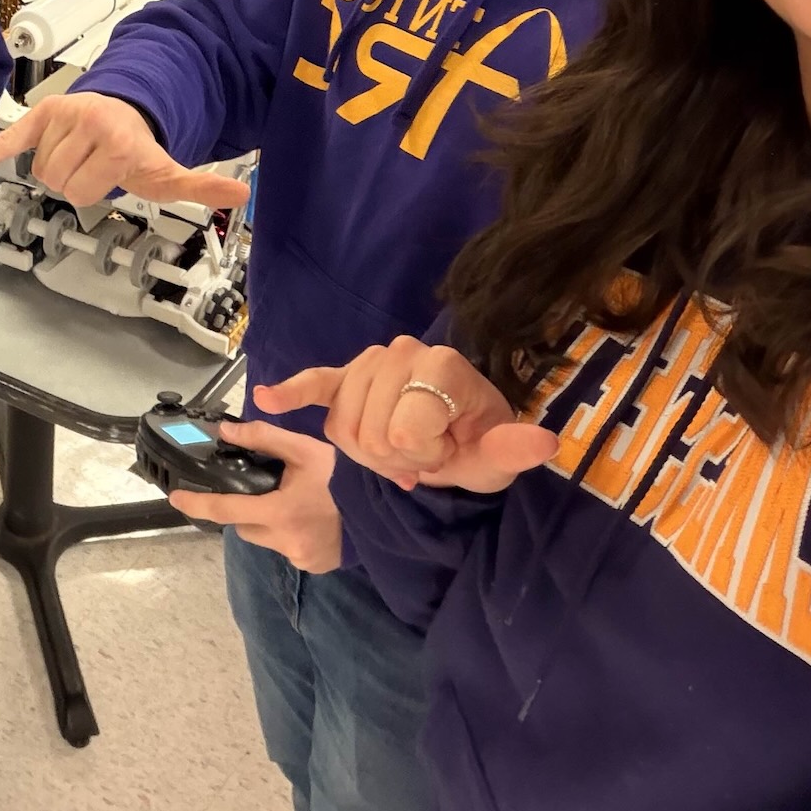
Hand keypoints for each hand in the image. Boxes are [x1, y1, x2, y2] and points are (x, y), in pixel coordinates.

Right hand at [0, 91, 248, 209]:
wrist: (125, 109)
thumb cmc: (139, 149)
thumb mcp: (169, 171)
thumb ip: (200, 183)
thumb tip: (242, 191)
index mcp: (117, 138)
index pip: (82, 190)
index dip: (93, 191)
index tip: (108, 176)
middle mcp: (88, 120)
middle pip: (57, 180)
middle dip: (73, 182)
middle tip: (93, 169)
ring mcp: (61, 116)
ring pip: (38, 168)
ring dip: (54, 169)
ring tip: (79, 157)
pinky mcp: (39, 116)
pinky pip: (7, 140)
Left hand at [167, 420, 342, 570]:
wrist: (386, 511)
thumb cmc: (345, 477)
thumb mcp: (306, 450)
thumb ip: (264, 438)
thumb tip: (225, 432)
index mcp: (280, 513)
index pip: (226, 509)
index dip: (198, 503)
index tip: (176, 498)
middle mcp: (285, 541)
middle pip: (245, 526)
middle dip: (247, 509)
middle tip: (267, 490)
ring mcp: (299, 558)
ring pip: (264, 538)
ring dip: (268, 522)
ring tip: (292, 502)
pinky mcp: (311, 566)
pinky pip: (285, 549)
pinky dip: (288, 534)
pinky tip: (308, 519)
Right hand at [259, 336, 556, 493]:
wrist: (460, 432)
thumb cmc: (478, 442)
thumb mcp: (498, 456)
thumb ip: (513, 449)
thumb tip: (544, 443)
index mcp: (440, 365)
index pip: (404, 430)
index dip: (422, 456)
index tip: (445, 454)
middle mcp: (403, 351)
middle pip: (370, 431)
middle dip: (394, 458)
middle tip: (420, 459)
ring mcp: (370, 360)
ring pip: (342, 425)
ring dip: (366, 451)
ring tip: (396, 451)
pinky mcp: (346, 373)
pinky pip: (315, 382)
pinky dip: (291, 391)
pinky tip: (266, 398)